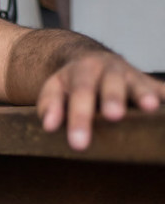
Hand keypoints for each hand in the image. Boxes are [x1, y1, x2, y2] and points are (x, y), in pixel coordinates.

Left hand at [37, 51, 164, 149]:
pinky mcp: (149, 84)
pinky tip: (164, 107)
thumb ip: (49, 106)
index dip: (78, 117)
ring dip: (144, 95)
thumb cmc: (71, 84)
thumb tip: (49, 126)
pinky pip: (160, 89)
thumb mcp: (54, 89)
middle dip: (112, 99)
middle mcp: (110, 69)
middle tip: (113, 116)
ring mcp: (132, 75)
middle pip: (110, 85)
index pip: (80, 93)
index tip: (77, 143)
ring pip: (139, 84)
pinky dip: (164, 96)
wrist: (90, 61)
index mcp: (83, 70)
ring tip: (149, 107)